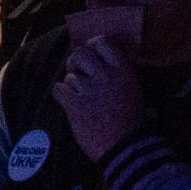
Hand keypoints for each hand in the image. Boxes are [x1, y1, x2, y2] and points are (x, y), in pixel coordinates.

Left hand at [57, 33, 142, 160]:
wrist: (125, 147)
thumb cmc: (130, 119)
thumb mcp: (132, 89)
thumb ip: (116, 72)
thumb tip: (96, 60)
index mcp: (123, 71)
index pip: (101, 43)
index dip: (92, 46)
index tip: (91, 54)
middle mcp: (106, 76)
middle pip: (79, 54)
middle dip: (75, 62)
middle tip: (78, 73)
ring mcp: (89, 91)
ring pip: (69, 76)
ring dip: (72, 85)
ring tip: (82, 97)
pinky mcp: (74, 106)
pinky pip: (58, 89)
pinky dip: (60, 95)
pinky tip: (69, 102)